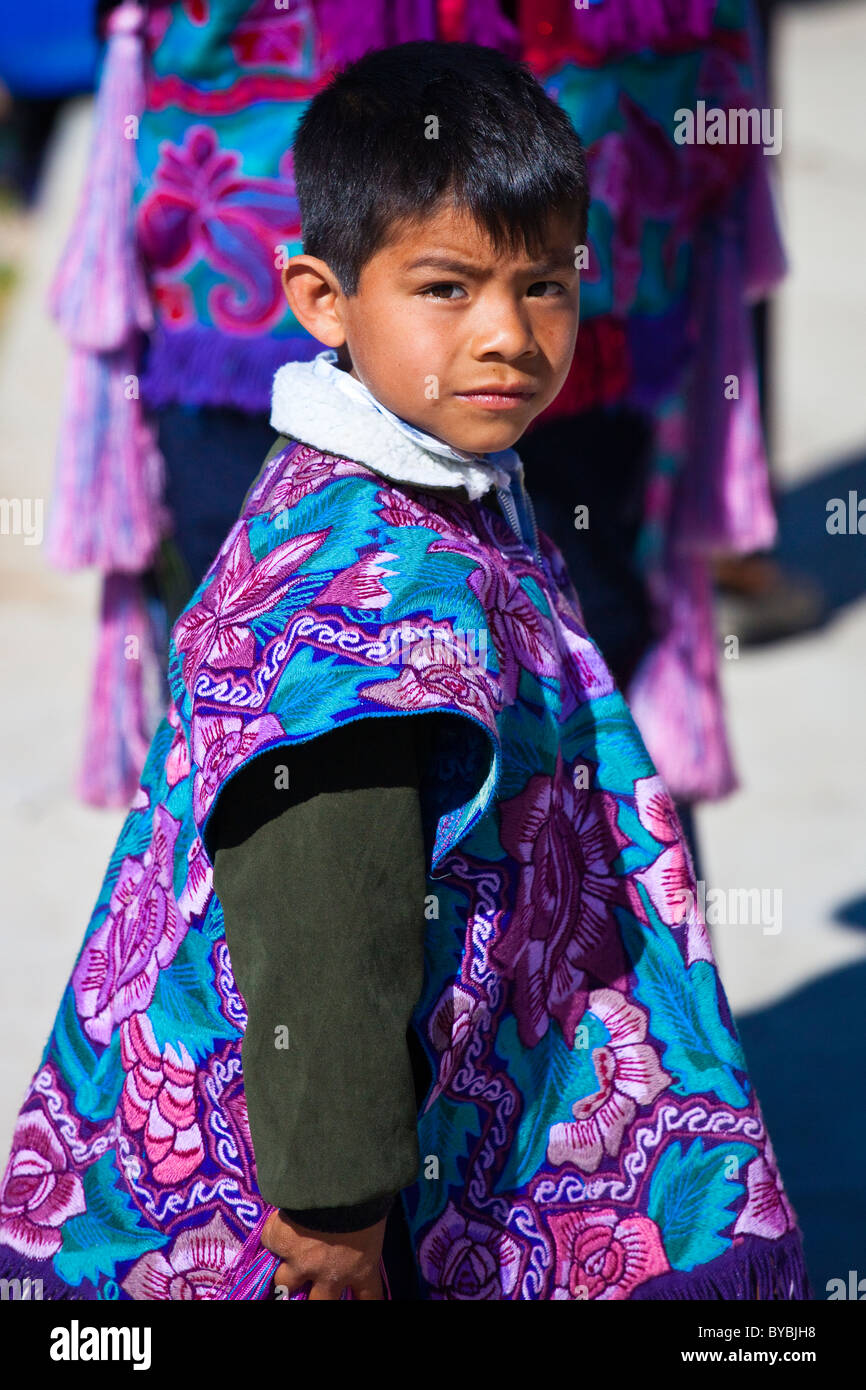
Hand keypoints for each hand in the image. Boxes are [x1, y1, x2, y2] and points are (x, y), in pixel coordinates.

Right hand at [262, 1208, 386, 1299]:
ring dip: (287, 1274)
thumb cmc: (367, 1200)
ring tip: (286, 1266)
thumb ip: (366, 1234)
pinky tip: (276, 1226)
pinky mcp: (279, 1242)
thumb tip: (365, 1225)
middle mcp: (329, 1274)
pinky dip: (274, 1235)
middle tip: (314, 1290)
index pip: (368, 1297)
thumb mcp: (375, 1220)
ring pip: (285, 1283)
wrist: (336, 1187)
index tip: (358, 1298)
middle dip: (317, 1298)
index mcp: (360, 1268)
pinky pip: (271, 1242)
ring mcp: (300, 1262)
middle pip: (320, 1302)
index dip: (363, 1301)